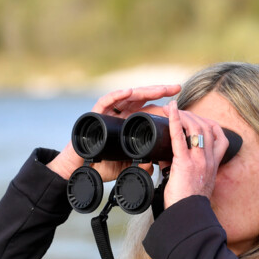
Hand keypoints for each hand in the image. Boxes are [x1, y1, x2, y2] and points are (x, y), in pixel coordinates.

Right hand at [47, 84, 181, 179]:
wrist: (78, 170)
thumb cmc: (99, 166)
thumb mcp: (125, 165)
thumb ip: (138, 164)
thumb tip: (154, 166)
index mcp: (128, 124)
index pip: (148, 110)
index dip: (163, 106)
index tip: (180, 103)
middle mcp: (119, 115)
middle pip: (141, 99)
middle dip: (159, 92)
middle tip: (176, 88)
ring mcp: (107, 113)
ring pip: (127, 97)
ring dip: (144, 91)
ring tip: (159, 89)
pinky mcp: (94, 115)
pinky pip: (106, 102)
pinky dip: (117, 96)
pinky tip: (129, 92)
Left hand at [162, 101, 230, 208]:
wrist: (188, 215)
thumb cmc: (189, 204)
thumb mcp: (197, 184)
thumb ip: (189, 169)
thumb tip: (169, 160)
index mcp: (213, 165)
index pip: (220, 138)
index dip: (210, 124)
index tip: (199, 119)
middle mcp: (208, 160)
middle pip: (207, 128)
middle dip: (193, 116)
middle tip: (180, 111)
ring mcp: (198, 160)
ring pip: (196, 128)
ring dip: (184, 115)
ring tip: (173, 110)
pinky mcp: (184, 162)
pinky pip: (179, 137)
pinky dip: (174, 121)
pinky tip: (169, 111)